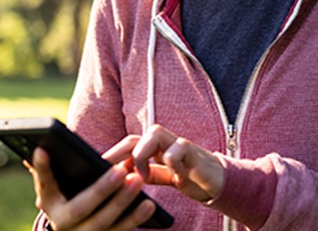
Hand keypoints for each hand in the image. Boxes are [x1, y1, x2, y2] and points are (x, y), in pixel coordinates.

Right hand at [27, 148, 155, 230]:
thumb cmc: (71, 197)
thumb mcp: (61, 186)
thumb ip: (56, 169)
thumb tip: (46, 147)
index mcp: (49, 202)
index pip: (44, 182)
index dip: (41, 167)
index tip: (42, 149)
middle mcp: (61, 222)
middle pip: (81, 207)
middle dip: (101, 189)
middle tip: (121, 170)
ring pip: (102, 222)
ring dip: (122, 202)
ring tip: (138, 181)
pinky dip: (134, 219)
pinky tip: (149, 204)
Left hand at [103, 125, 224, 201]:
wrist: (219, 182)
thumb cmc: (190, 176)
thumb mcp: (164, 177)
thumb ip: (148, 174)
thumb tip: (123, 176)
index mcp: (156, 148)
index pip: (130, 143)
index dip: (114, 153)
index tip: (97, 166)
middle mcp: (165, 142)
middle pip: (138, 136)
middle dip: (122, 151)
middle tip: (111, 169)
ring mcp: (179, 144)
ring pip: (154, 134)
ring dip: (143, 155)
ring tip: (144, 175)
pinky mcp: (194, 151)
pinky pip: (178, 149)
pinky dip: (171, 162)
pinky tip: (176, 177)